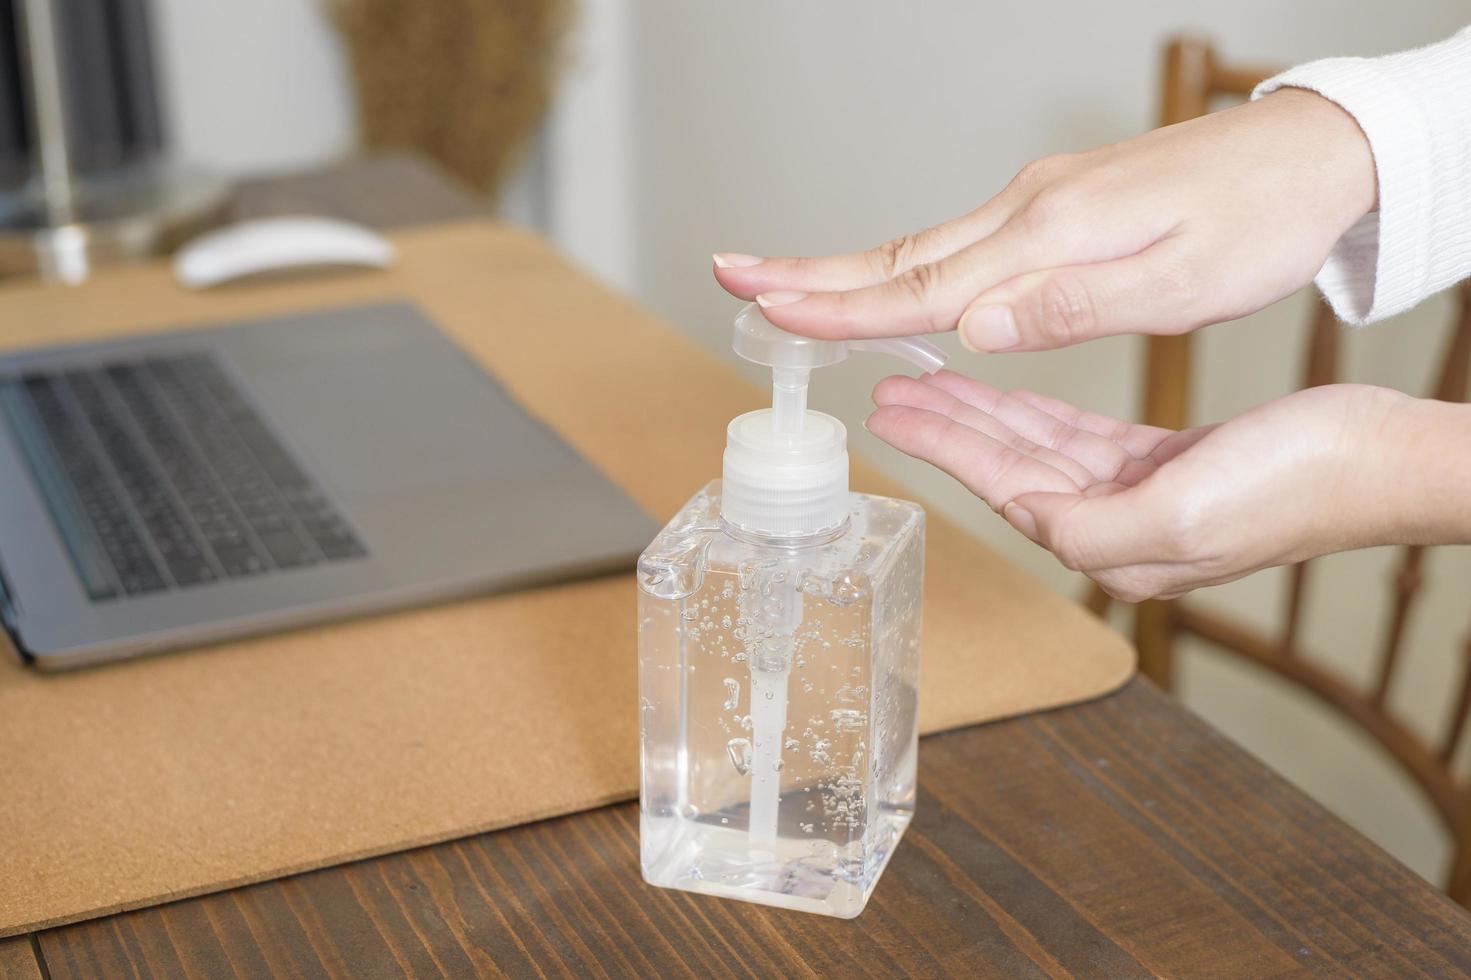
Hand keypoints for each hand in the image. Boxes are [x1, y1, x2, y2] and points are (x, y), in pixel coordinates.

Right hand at [713, 90, 1375, 351]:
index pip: (920, 286)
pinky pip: (955, 244)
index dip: (838, 308)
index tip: (766, 312)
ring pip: (920, 248)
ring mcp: (1036, 203)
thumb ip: (1069, 307)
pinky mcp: (1052, 207)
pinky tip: (886, 282)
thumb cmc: (1257, 223)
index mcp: (1049, 236)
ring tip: (780, 284)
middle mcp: (1027, 211)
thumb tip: (969, 328)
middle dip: (809, 275)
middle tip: (731, 274)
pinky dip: (900, 266)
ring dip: (844, 270)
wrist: (1312, 154)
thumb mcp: (1180, 283)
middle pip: (896, 255)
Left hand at [865, 372, 1429, 600]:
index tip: (893, 415)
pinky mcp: (1164, 464)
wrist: (1378, 458)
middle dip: (949, 429)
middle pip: (1009, 469)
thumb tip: (1027, 520)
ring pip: (1039, 448)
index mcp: (1112, 549)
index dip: (945, 448)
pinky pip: (1081, 436)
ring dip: (985, 415)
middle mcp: (1116, 530)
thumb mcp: (1181, 515)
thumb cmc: (1296, 487)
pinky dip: (1040, 413)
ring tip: (929, 386)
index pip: (1004, 489)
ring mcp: (1139, 497)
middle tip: (892, 393)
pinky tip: (1006, 395)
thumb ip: (1092, 527)